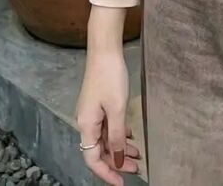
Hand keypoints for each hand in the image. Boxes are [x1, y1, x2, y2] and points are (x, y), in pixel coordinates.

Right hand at [75, 49, 139, 184]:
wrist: (104, 49)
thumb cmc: (110, 76)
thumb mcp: (117, 109)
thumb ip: (117, 136)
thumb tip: (117, 160)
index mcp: (86, 125)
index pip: (93, 159)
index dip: (107, 173)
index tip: (122, 183)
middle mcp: (85, 122)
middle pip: (99, 151)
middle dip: (116, 162)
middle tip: (136, 168)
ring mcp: (91, 113)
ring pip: (104, 139)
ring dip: (119, 148)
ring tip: (137, 155)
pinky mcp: (97, 104)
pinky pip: (106, 127)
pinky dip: (118, 134)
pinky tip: (130, 136)